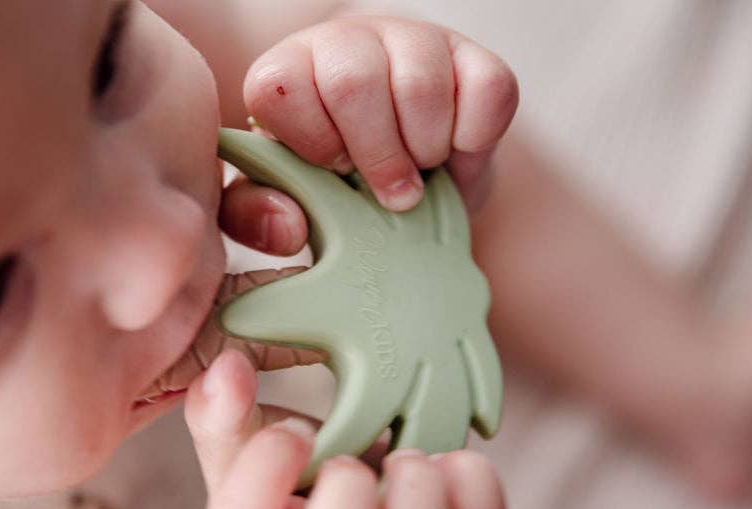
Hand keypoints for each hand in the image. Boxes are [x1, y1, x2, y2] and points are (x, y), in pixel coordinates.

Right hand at [185, 349, 505, 508]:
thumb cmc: (290, 481)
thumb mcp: (243, 450)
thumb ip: (223, 412)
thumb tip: (228, 366)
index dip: (267, 462)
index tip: (293, 428)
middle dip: (347, 495)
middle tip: (352, 459)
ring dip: (417, 489)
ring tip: (409, 454)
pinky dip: (477, 488)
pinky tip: (452, 460)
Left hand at [244, 13, 516, 213]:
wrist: (413, 181)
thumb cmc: (342, 189)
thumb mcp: (293, 202)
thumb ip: (263, 215)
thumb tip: (289, 225)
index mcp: (288, 73)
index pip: (279, 91)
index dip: (315, 145)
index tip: (337, 172)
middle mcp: (346, 43)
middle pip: (353, 84)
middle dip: (376, 157)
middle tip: (390, 193)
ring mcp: (414, 41)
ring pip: (421, 86)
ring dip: (425, 149)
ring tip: (421, 169)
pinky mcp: (476, 56)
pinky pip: (487, 90)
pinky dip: (474, 140)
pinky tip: (455, 151)